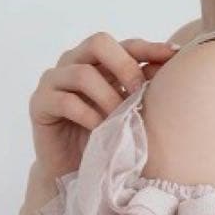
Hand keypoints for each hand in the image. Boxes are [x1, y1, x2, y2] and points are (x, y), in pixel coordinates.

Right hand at [28, 31, 178, 180]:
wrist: (74, 172)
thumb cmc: (104, 140)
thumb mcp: (129, 113)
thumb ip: (142, 92)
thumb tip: (170, 71)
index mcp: (99, 64)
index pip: (125, 45)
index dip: (148, 48)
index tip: (174, 56)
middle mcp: (74, 64)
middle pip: (99, 43)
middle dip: (125, 66)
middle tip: (139, 92)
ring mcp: (54, 81)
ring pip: (83, 73)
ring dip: (108, 97)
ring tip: (119, 119)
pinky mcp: (40, 103)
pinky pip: (66, 101)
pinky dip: (88, 116)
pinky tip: (100, 130)